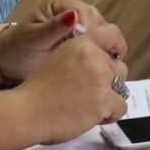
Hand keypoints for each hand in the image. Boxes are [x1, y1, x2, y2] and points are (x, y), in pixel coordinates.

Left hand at [0, 0, 127, 69]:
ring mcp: (79, 22)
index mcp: (58, 2)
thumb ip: (54, 28)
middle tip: (94, 58)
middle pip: (95, 18)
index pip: (82, 11)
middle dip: (97, 37)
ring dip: (101, 44)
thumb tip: (74, 15)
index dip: (88, 28)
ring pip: (101, 29)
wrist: (12, 60)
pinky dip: (99, 49)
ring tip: (96, 61)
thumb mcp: (34, 38)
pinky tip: (96, 61)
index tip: (87, 48)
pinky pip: (98, 40)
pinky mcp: (83, 35)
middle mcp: (72, 8)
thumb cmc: (19, 48)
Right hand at [14, 34, 129, 142]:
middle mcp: (93, 57)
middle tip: (90, 93)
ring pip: (122, 88)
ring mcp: (100, 78)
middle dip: (110, 81)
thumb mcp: (59, 60)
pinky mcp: (104, 100)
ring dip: (110, 98)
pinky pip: (121, 107)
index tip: (113, 60)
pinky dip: (110, 114)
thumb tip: (104, 64)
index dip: (116, 48)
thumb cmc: (38, 92)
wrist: (27, 112)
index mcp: (81, 44)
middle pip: (120, 68)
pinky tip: (91, 115)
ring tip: (88, 106)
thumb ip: (82, 57)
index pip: (112, 33)